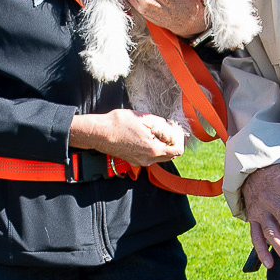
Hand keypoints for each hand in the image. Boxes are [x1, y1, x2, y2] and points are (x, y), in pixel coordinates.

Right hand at [69, 108, 183, 166]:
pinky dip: (152, 149)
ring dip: (162, 146)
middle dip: (172, 143)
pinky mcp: (134, 160)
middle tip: (166, 130)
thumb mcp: (144, 118)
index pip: (178, 150)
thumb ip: (161, 124)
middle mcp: (149, 158)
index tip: (175, 130)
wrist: (100, 133)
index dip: (179, 139)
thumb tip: (169, 128)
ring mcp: (141, 161)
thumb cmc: (119, 124)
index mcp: (154, 148)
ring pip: (160, 157)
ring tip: (155, 132)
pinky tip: (145, 137)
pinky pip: (149, 157)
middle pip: (170, 155)